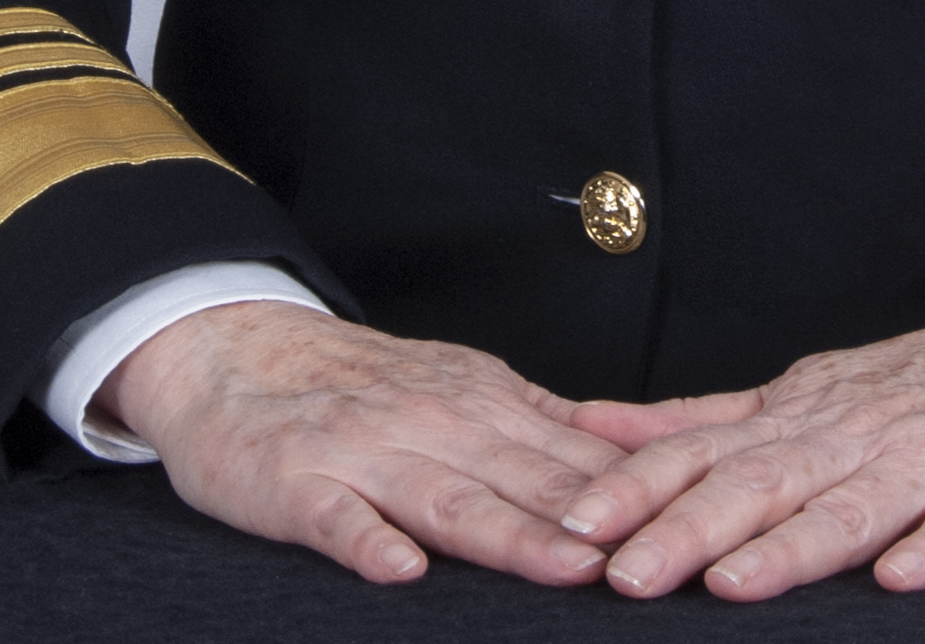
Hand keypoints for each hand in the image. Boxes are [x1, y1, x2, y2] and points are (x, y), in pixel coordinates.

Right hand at [102, 301, 622, 586]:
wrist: (235, 354)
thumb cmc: (362, 387)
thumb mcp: (463, 388)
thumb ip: (545, 424)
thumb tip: (643, 449)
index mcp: (478, 404)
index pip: (566, 457)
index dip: (629, 493)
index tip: (689, 520)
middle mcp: (431, 422)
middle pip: (522, 480)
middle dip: (589, 520)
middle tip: (653, 557)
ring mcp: (364, 452)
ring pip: (447, 500)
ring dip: (509, 533)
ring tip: (566, 565)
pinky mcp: (296, 484)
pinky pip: (336, 517)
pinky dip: (368, 541)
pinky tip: (399, 570)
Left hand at [557, 295, 924, 600]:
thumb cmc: (912, 392)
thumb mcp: (799, 396)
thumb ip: (701, 420)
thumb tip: (589, 426)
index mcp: (798, 418)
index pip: (705, 449)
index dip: (639, 486)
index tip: (573, 523)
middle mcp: (851, 436)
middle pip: (762, 483)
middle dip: (690, 529)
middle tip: (625, 576)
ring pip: (849, 508)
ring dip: (790, 547)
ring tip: (733, 585)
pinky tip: (900, 580)